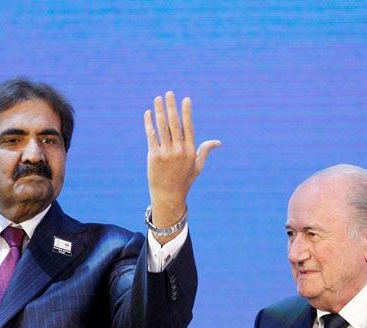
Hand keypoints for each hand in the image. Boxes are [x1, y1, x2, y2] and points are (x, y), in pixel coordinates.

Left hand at [144, 91, 219, 242]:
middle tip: (169, 93)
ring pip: (162, 127)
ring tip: (157, 99)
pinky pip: (151, 136)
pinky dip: (149, 124)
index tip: (185, 99)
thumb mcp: (197, 166)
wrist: (168, 195)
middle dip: (171, 106)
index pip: (189, 126)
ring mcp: (166, 153)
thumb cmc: (184, 180)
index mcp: (190, 150)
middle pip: (174, 123)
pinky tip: (148, 114)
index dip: (187, 112)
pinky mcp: (154, 156)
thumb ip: (205, 151)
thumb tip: (218, 142)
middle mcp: (178, 150)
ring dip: (159, 111)